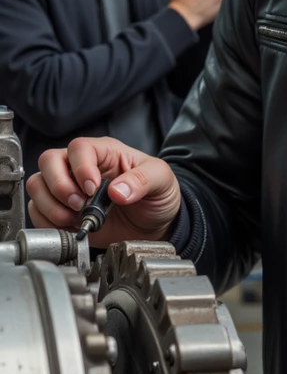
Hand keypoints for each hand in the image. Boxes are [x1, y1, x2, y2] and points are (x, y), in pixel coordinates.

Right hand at [27, 136, 181, 247]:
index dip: (81, 168)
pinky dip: (48, 221)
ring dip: (52, 205)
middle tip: (80, 204)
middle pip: (48, 161)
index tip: (93, 189)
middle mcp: (80, 167)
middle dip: (60, 186)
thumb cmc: (157, 195)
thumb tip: (117, 191)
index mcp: (104, 153)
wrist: (155, 226)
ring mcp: (68, 188)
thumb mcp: (161, 180)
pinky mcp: (62, 211)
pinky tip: (71, 226)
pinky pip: (38, 211)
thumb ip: (142, 180)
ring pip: (38, 186)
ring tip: (76, 217)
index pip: (78, 148)